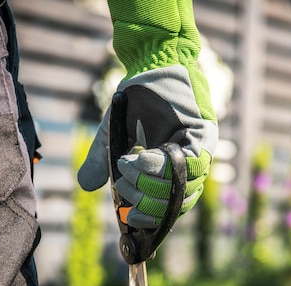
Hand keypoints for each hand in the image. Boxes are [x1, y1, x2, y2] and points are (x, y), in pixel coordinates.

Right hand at [77, 65, 217, 227]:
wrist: (152, 61)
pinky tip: (137, 158)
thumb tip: (85, 186)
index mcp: (175, 170)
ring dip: (148, 184)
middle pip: (176, 204)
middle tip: (123, 188)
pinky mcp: (205, 135)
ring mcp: (202, 151)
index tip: (129, 218)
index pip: (169, 208)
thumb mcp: (114, 134)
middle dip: (145, 202)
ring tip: (125, 169)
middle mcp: (194, 164)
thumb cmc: (138, 98)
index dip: (151, 218)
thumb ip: (102, 162)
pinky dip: (157, 166)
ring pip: (180, 187)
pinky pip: (186, 164)